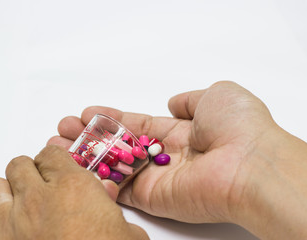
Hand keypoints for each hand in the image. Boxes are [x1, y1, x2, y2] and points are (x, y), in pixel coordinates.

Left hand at [0, 145, 147, 239]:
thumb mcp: (126, 230)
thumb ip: (110, 206)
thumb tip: (105, 193)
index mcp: (72, 186)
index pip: (52, 153)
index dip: (56, 159)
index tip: (60, 167)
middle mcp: (37, 199)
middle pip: (19, 165)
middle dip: (30, 170)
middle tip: (41, 184)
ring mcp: (12, 224)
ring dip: (6, 191)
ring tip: (20, 203)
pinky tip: (4, 232)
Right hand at [48, 81, 276, 222]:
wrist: (249, 163)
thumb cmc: (237, 125)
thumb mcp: (216, 95)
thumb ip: (190, 99)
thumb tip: (174, 103)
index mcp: (182, 132)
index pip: (138, 125)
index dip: (112, 118)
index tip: (87, 113)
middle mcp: (168, 155)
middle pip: (122, 146)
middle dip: (92, 136)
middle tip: (64, 128)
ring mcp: (159, 178)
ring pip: (115, 166)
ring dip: (86, 156)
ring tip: (56, 144)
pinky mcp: (153, 199)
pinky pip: (119, 188)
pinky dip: (95, 178)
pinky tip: (71, 164)